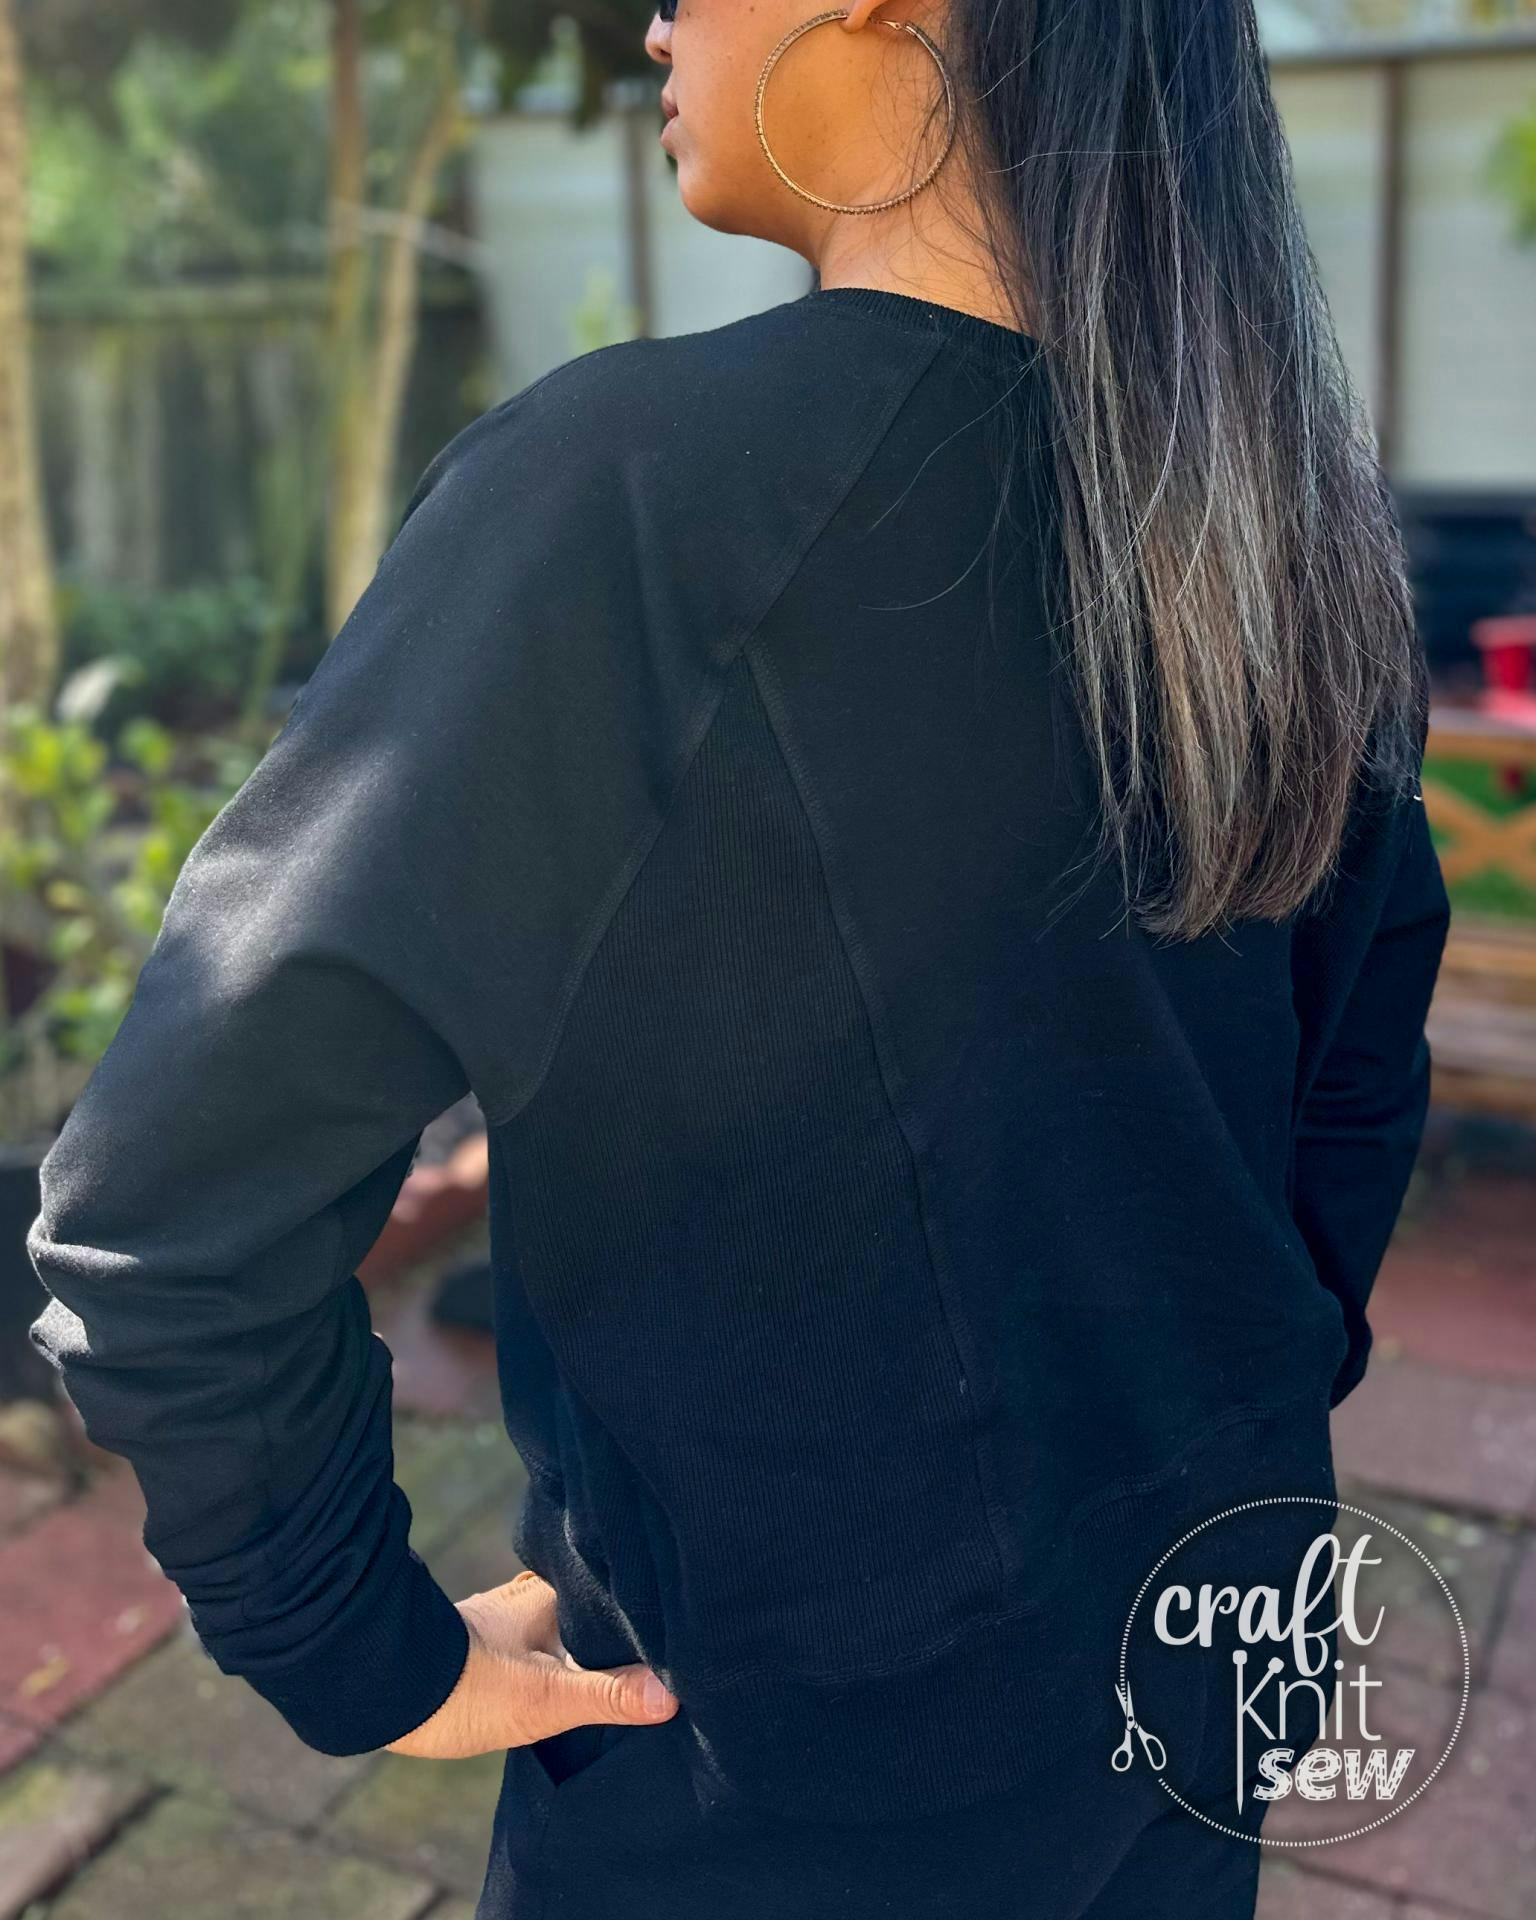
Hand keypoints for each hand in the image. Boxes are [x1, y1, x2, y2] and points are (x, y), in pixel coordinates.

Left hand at [383, 1569, 678, 1759]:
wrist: (383, 1691)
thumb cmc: (466, 1690)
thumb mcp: (546, 1700)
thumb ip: (606, 1696)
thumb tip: (670, 1695)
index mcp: (549, 1597)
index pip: (609, 1593)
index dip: (639, 1611)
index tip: (671, 1625)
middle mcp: (524, 1598)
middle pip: (583, 1608)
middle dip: (609, 1629)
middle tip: (649, 1654)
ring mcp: (498, 1621)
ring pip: (553, 1626)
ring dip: (575, 1645)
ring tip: (610, 1672)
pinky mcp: (476, 1647)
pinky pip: (529, 1643)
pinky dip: (547, 1658)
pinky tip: (553, 1682)